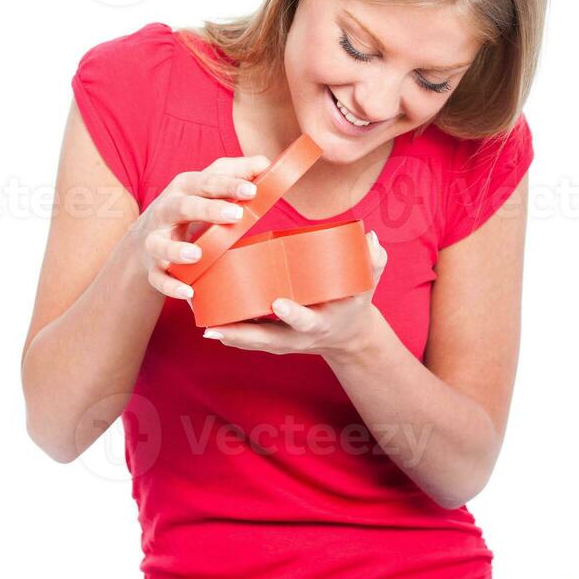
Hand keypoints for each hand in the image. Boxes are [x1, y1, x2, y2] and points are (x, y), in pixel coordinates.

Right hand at [130, 154, 271, 299]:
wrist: (146, 238)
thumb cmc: (188, 207)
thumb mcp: (207, 187)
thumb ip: (236, 173)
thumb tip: (264, 162)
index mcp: (183, 188)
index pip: (206, 182)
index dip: (228, 185)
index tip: (252, 190)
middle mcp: (165, 210)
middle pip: (183, 207)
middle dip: (207, 210)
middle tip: (236, 215)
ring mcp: (156, 240)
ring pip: (160, 243)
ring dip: (177, 249)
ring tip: (198, 255)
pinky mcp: (153, 266)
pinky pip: (158, 278)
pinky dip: (171, 285)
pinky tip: (188, 292)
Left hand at [202, 230, 387, 356]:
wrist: (347, 336)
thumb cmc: (353, 305)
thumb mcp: (368, 286)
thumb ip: (373, 262)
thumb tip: (371, 236)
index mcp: (321, 323)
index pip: (307, 321)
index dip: (293, 314)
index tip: (278, 303)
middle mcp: (298, 337)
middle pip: (268, 339)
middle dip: (244, 334)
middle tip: (218, 327)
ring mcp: (284, 341)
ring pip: (253, 342)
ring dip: (229, 335)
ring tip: (205, 324)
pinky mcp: (273, 338)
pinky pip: (249, 339)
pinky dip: (231, 335)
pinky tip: (208, 324)